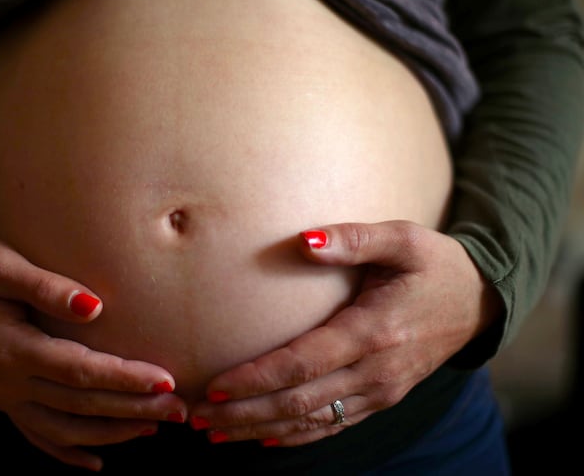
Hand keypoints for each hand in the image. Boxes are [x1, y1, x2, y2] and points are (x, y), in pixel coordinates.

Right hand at [0, 232, 186, 471]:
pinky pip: (38, 435)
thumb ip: (45, 286)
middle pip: (80, 404)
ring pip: (65, 428)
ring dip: (111, 431)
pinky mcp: (2, 399)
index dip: (124, 378)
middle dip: (133, 409)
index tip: (165, 380)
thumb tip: (94, 306)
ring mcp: (2, 397)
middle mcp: (6, 383)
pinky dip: (68, 450)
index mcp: (9, 349)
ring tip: (154, 428)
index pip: (79, 371)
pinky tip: (95, 461)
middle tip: (179, 410)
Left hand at [188, 220, 503, 446]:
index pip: (302, 364)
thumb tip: (304, 241)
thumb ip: (353, 238)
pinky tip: (265, 440)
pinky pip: (334, 425)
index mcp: (373, 331)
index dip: (255, 379)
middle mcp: (375, 371)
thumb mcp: (402, 238)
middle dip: (245, 414)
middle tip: (198, 419)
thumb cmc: (434, 264)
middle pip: (299, 403)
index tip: (214, 386)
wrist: (479, 301)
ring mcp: (381, 391)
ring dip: (260, 430)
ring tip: (216, 434)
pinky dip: (296, 436)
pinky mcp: (383, 398)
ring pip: (312, 421)